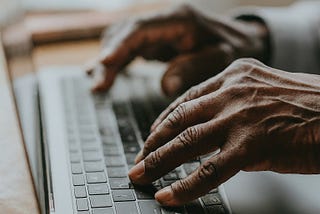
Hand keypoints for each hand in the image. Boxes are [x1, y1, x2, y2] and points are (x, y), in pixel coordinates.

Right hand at [87, 5, 268, 95]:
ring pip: (123, 39)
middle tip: (98, 86)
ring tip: (98, 85)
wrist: (240, 39)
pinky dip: (116, 61)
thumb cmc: (232, 48)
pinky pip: (129, 47)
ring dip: (108, 61)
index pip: (141, 29)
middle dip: (109, 59)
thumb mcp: (221, 58)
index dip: (120, 45)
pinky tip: (103, 72)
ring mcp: (158, 29)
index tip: (103, 63)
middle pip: (126, 34)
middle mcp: (164, 20)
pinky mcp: (156, 40)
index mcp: (180, 20)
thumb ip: (193, 68)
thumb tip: (165, 86)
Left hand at [128, 58, 319, 205]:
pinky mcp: (251, 144)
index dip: (164, 121)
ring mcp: (239, 116)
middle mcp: (232, 91)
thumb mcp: (262, 95)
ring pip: (187, 142)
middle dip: (153, 142)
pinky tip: (168, 195)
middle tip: (139, 159)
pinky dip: (185, 186)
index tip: (152, 136)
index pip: (186, 100)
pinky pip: (209, 170)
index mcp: (233, 75)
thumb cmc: (307, 106)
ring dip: (159, 161)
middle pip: (179, 119)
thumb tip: (209, 137)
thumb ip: (232, 109)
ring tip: (142, 175)